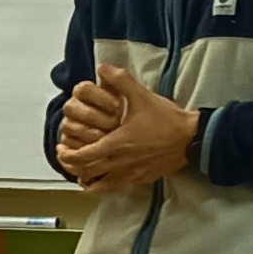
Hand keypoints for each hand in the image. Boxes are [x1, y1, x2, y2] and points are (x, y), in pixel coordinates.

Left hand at [63, 66, 198, 190]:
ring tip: (83, 171)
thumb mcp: (142, 96)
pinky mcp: (143, 178)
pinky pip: (119, 185)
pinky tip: (108, 174)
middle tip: (67, 158)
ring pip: (102, 185)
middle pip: (87, 174)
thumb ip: (120, 81)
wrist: (192, 139)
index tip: (61, 149)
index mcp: (116, 144)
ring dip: (88, 179)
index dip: (66, 155)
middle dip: (72, 167)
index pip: (82, 157)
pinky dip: (107, 182)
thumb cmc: (166, 119)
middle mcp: (121, 163)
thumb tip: (102, 68)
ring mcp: (132, 174)